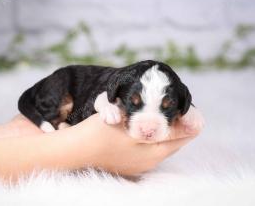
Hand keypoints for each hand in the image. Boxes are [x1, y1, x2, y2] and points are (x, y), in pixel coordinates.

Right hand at [71, 113, 201, 175]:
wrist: (75, 149)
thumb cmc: (102, 134)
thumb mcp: (134, 127)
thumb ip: (164, 128)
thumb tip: (192, 126)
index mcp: (155, 154)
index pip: (184, 136)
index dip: (185, 119)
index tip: (180, 104)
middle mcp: (150, 162)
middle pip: (172, 140)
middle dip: (174, 123)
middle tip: (167, 105)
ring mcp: (138, 164)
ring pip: (159, 143)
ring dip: (160, 128)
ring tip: (153, 113)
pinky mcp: (128, 162)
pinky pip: (146, 147)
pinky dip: (148, 135)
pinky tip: (139, 125)